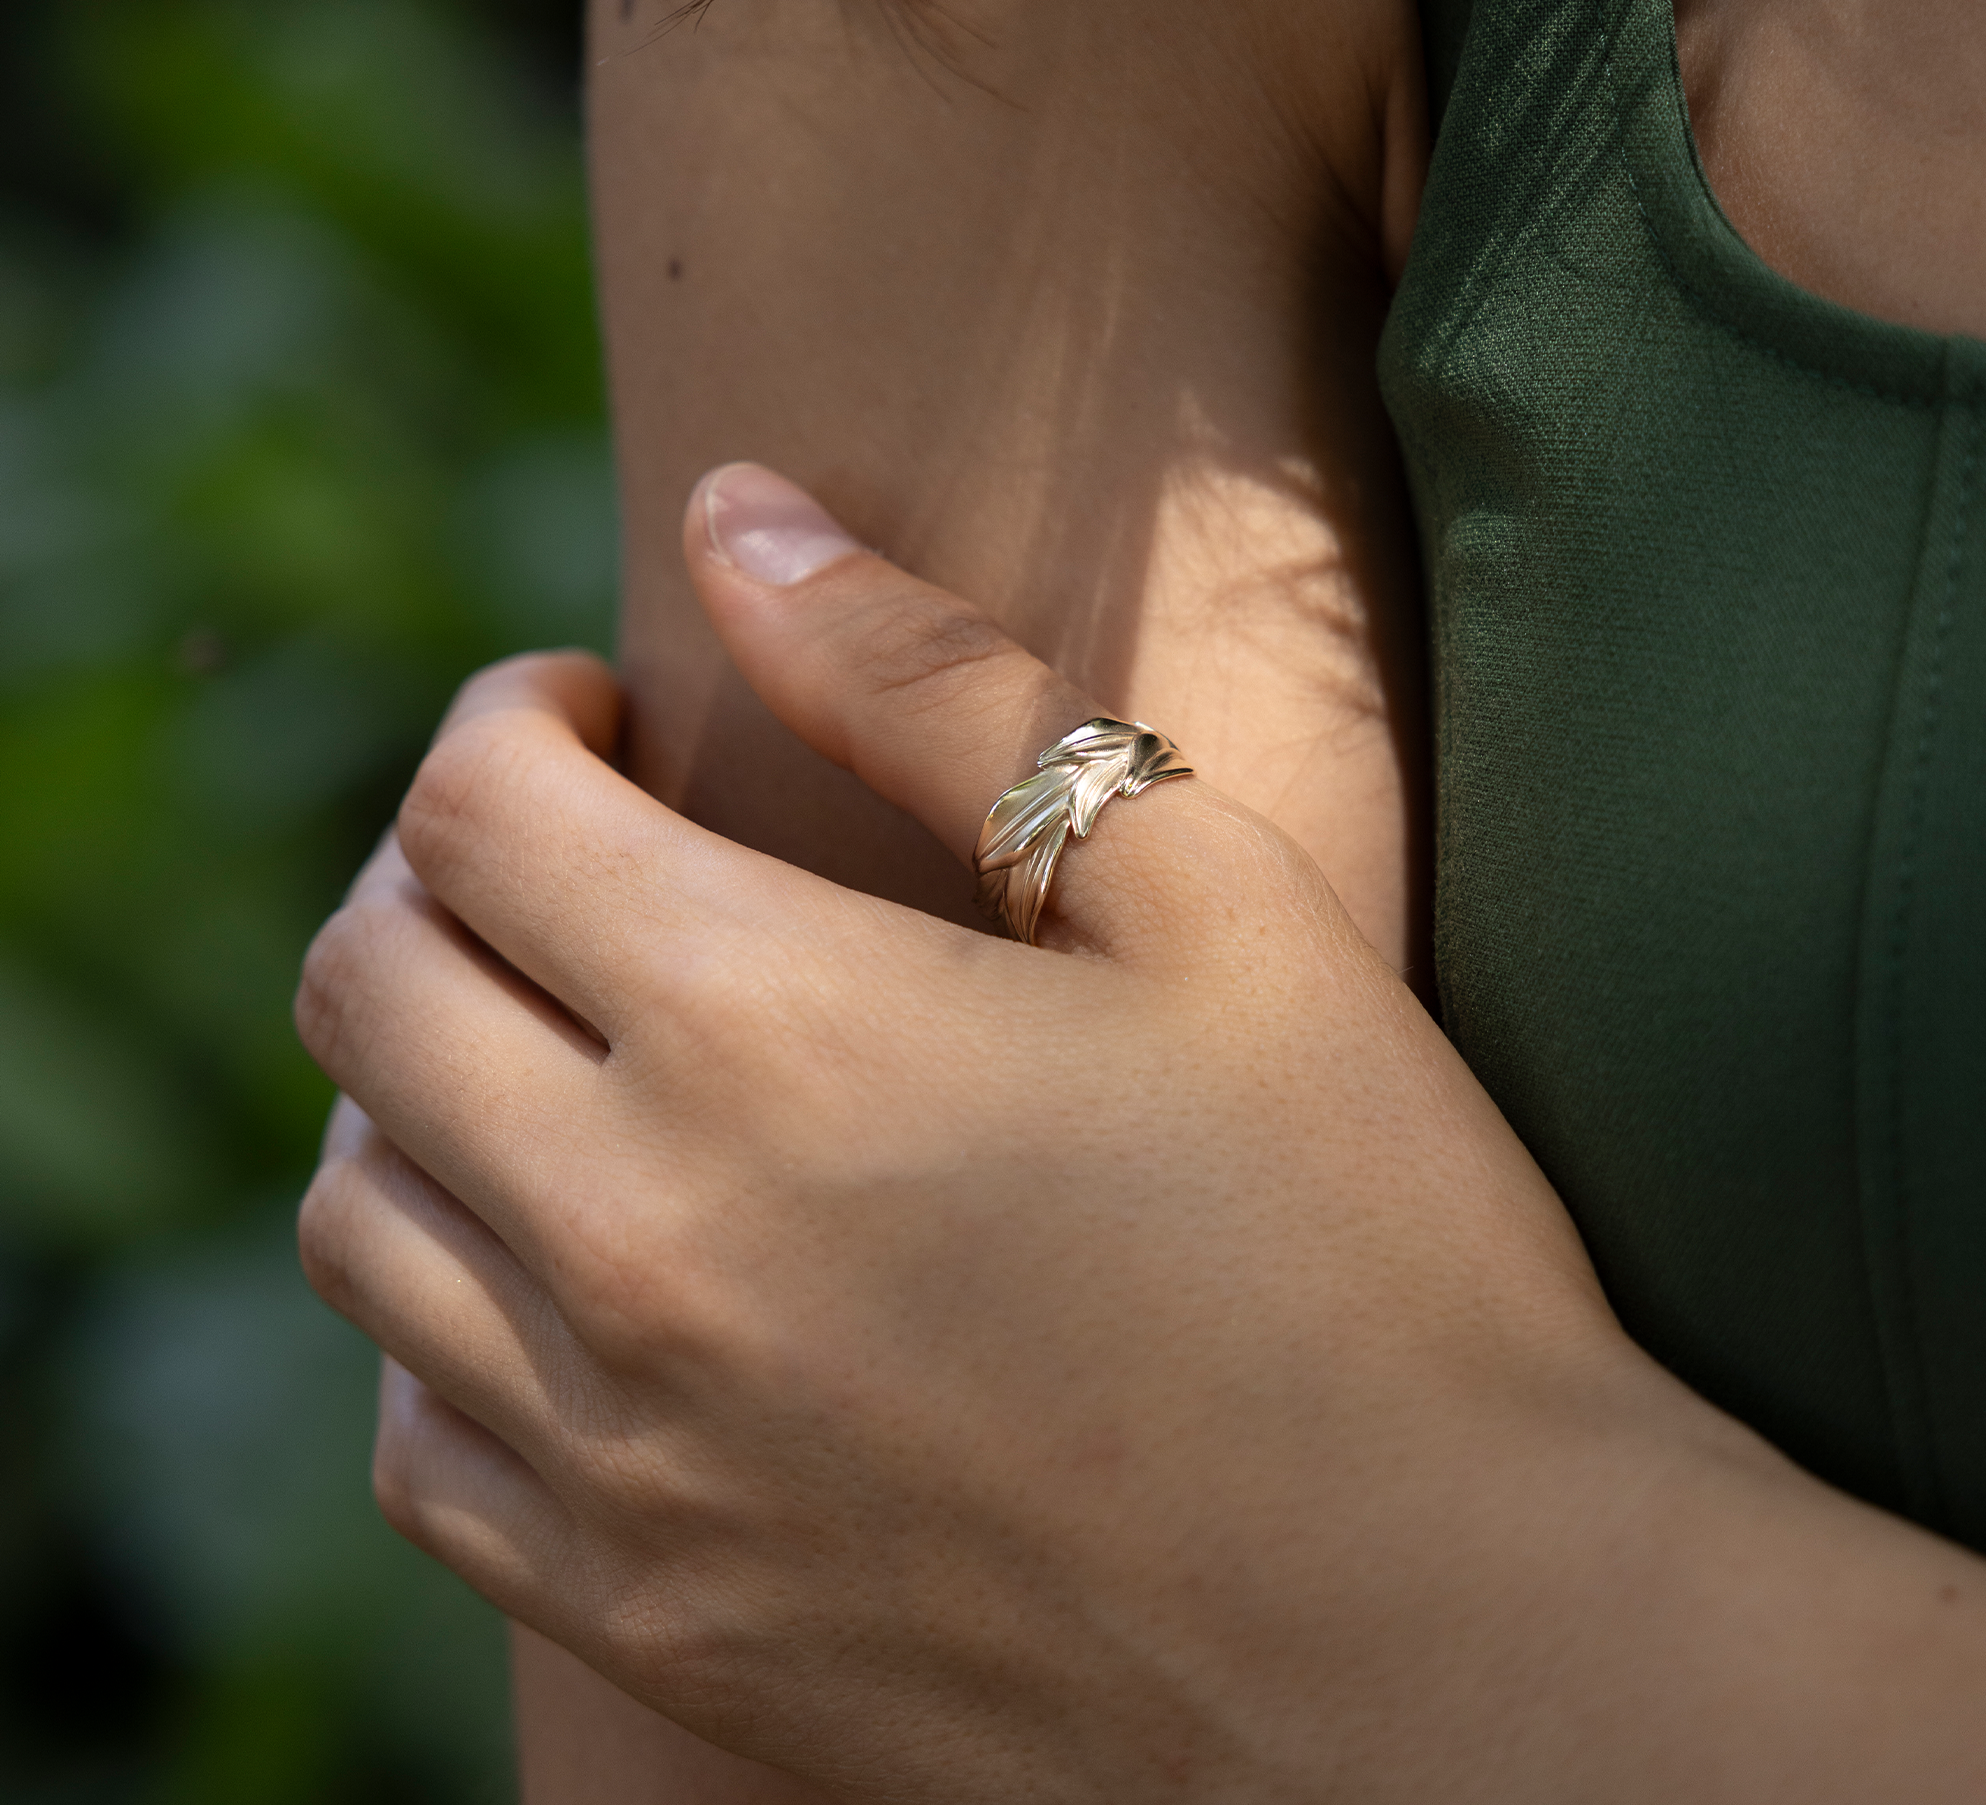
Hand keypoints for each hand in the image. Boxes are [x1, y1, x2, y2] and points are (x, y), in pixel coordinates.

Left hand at [293, 466, 1757, 1798]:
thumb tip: (740, 515)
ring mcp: (619, 1455)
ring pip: (349, 1209)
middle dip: (437, 870)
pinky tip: (576, 1275)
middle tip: (575, 855)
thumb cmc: (1372, 1239)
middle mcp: (639, 1245)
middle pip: (360, 990)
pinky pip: (412, 1433)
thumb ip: (939, 681)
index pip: (476, 808)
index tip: (603, 711)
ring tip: (567, 1049)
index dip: (514, 717)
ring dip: (416, 1082)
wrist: (1453, 1652)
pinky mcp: (641, 1614)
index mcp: (775, 1031)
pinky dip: (443, 1310)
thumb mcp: (1203, 895)